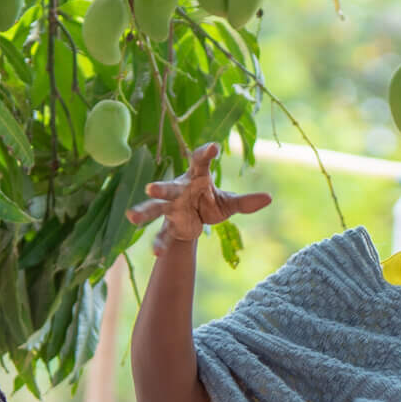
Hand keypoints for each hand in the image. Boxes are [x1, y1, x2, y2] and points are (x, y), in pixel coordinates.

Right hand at [125, 142, 271, 250]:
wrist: (194, 223)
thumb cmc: (209, 203)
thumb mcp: (229, 203)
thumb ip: (246, 202)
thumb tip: (268, 198)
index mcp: (197, 177)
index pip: (199, 162)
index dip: (205, 153)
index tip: (213, 147)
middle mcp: (179, 190)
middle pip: (168, 188)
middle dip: (159, 188)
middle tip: (150, 189)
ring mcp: (171, 208)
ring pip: (155, 209)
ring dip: (144, 212)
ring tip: (131, 217)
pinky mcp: (169, 225)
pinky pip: (162, 234)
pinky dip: (160, 244)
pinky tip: (157, 254)